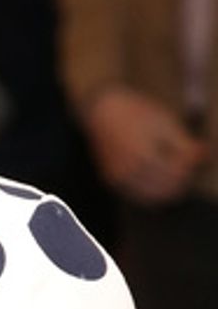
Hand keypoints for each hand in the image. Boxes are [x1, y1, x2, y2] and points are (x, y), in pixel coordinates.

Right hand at [85, 87, 206, 203]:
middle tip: (190, 166)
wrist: (103, 111)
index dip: (192, 165)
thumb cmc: (136, 112)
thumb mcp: (165, 122)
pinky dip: (152, 193)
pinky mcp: (112, 181)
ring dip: (170, 190)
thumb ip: (185, 144)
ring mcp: (119, 179)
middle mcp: (129, 172)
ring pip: (153, 197)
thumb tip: (204, 157)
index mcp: (144, 155)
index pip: (179, 172)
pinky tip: (160, 181)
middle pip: (167, 188)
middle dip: (183, 179)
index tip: (199, 155)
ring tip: (177, 174)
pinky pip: (138, 196)